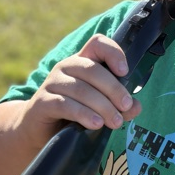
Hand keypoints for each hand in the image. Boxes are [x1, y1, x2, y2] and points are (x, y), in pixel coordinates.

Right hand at [22, 34, 141, 147]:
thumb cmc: (73, 115)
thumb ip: (119, 106)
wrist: (38, 131)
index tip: (125, 72)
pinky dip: (83, 114)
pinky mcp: (42, 102)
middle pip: (93, 69)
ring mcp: (52, 83)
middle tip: (126, 107)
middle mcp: (66, 67)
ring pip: (81, 89)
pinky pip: (65, 104)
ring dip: (102, 106)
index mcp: (82, 62)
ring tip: (115, 122)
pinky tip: (95, 124)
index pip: (98, 43)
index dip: (113, 52)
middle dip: (114, 89)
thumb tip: (136, 107)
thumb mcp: (99, 108)